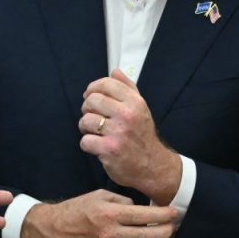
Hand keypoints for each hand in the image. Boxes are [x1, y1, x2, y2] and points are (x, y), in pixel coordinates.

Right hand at [21, 189, 177, 237]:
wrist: (48, 231)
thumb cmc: (73, 211)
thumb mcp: (97, 196)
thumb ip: (122, 201)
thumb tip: (140, 209)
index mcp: (109, 214)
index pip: (147, 216)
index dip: (166, 215)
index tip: (174, 213)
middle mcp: (110, 234)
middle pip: (151, 236)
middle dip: (168, 232)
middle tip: (174, 227)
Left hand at [80, 69, 182, 202]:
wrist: (153, 166)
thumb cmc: (143, 135)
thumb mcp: (141, 109)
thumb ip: (128, 88)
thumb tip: (115, 71)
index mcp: (135, 102)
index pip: (106, 84)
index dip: (92, 89)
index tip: (90, 96)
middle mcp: (127, 115)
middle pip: (91, 101)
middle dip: (87, 109)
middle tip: (94, 117)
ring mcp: (118, 132)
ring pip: (85, 121)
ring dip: (86, 128)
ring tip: (96, 132)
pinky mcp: (109, 149)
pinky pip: (85, 141)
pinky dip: (88, 145)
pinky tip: (98, 146)